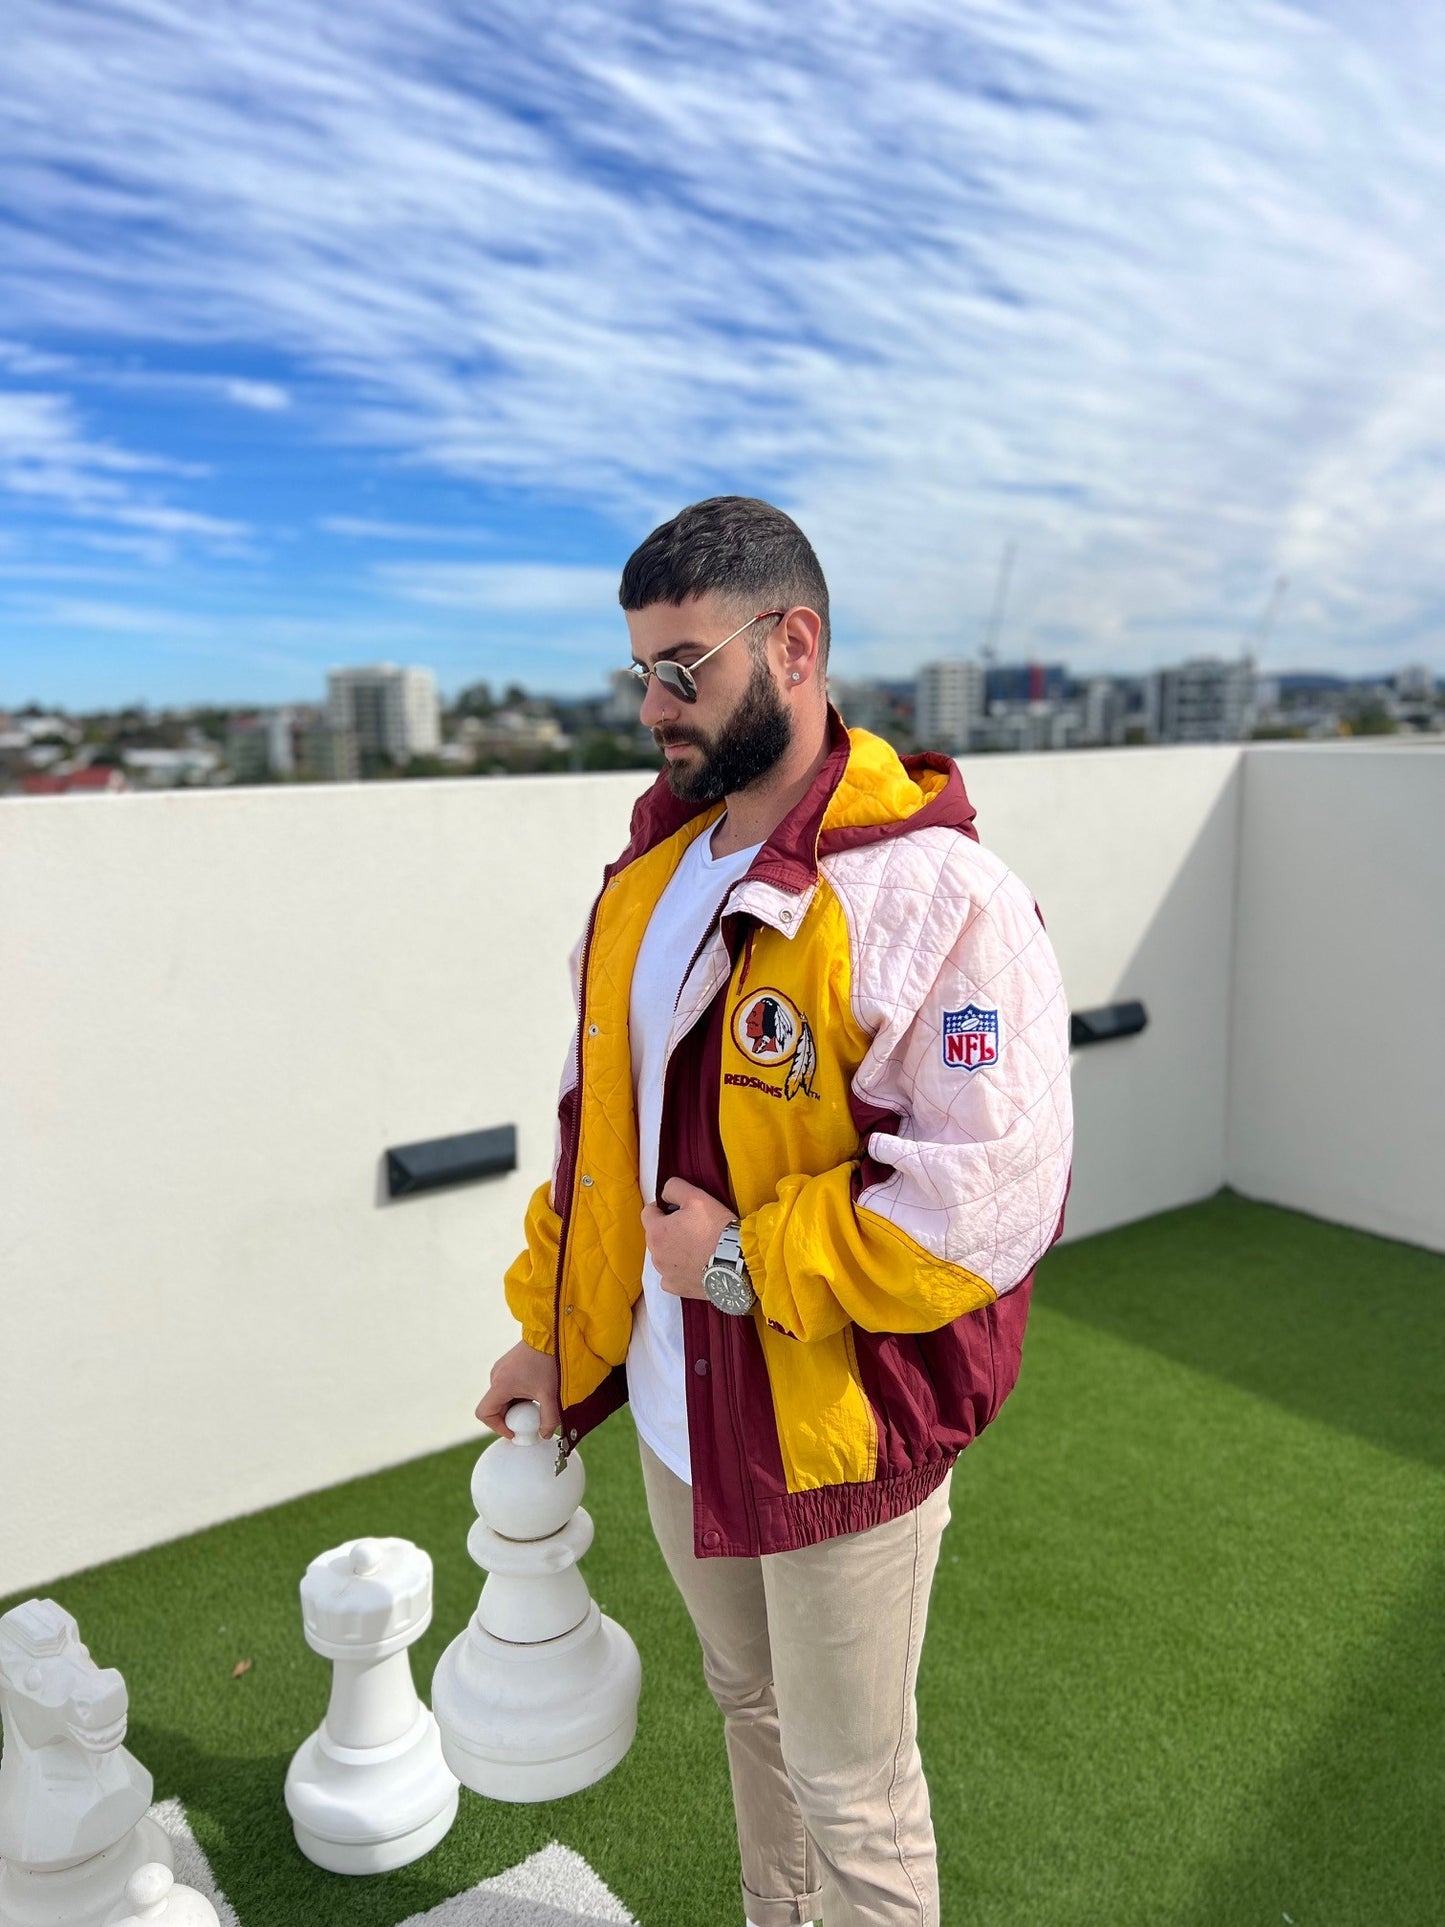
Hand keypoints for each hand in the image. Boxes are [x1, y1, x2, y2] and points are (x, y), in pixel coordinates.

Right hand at [475, 1339, 560, 1439]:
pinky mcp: (507, 1365)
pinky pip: (506, 1387)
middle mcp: (495, 1376)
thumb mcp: (551, 1395)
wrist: (551, 1333)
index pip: (484, 1413)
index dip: (496, 1427)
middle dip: (510, 1418)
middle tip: (529, 1419)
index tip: (514, 1430)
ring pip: (501, 1397)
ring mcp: (500, 1369)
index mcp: (500, 1385)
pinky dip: (516, 1395)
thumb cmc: (549, 1361)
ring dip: (514, 1406)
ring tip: (535, 1403)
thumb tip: (544, 1435)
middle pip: (494, 1407)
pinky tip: (534, 1392)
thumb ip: (549, 1419)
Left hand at [641, 1178, 736, 1299]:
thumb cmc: (716, 1228)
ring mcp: (665, 1274)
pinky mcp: (677, 1288)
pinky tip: (695, 1265)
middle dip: (669, 1230)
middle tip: (694, 1228)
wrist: (735, 1263)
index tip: (680, 1210)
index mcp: (656, 1231)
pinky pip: (671, 1277)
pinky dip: (680, 1271)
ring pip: (664, 1256)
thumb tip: (665, 1194)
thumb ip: (674, 1188)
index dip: (663, 1208)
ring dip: (674, 1251)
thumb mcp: (697, 1197)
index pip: (648, 1212)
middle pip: (656, 1235)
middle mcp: (655, 1255)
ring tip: (698, 1247)